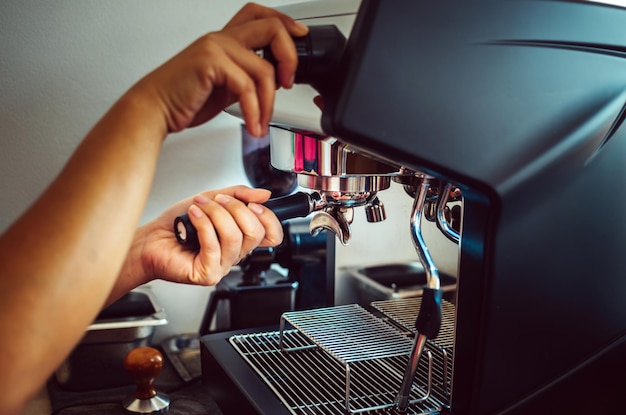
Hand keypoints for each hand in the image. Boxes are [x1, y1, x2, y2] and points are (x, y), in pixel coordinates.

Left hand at [122, 186, 282, 290]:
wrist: (150, 240)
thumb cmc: (177, 224)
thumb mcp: (212, 200)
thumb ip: (239, 195)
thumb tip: (264, 194)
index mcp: (240, 239)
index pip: (272, 235)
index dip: (269, 218)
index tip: (254, 204)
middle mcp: (234, 254)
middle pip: (255, 233)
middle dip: (237, 209)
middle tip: (218, 200)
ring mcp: (222, 266)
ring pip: (234, 237)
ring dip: (216, 214)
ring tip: (200, 206)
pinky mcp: (207, 273)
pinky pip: (214, 246)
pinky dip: (203, 224)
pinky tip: (193, 216)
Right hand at [130, 2, 307, 136]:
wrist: (155, 110)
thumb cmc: (184, 99)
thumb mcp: (224, 86)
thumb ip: (246, 79)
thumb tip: (274, 82)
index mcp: (224, 40)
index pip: (261, 15)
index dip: (286, 23)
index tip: (301, 38)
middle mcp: (221, 38)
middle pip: (271, 27)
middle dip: (290, 56)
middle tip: (288, 83)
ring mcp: (215, 48)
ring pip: (264, 68)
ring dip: (269, 103)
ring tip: (261, 122)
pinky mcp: (210, 63)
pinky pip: (247, 87)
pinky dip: (255, 111)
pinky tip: (252, 124)